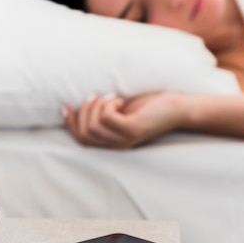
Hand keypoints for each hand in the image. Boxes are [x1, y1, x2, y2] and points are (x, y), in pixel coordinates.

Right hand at [63, 93, 185, 148]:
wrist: (177, 108)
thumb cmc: (150, 106)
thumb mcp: (122, 110)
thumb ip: (104, 112)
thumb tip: (79, 103)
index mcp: (112, 143)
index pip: (82, 140)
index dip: (71, 124)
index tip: (66, 107)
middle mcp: (117, 145)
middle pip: (85, 133)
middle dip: (84, 111)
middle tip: (97, 96)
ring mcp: (125, 139)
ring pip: (94, 126)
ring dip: (97, 106)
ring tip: (111, 97)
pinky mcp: (132, 130)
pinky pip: (107, 118)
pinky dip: (109, 105)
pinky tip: (120, 101)